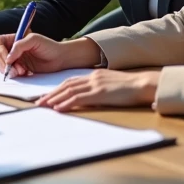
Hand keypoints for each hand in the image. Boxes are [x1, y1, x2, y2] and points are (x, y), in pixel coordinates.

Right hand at [0, 33, 92, 77]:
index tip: (8, 59)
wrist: (60, 58)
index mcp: (15, 38)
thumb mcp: (34, 40)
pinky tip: (24, 73)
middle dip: (4, 63)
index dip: (0, 51)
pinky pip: (11, 73)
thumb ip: (19, 46)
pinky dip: (15, 75)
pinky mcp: (21, 69)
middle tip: (13, 69)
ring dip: (10, 70)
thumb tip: (8, 58)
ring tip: (22, 71)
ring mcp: (16, 59)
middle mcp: (13, 49)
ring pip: (4, 66)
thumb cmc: (49, 46)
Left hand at [36, 70, 159, 111]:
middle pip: (66, 85)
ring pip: (68, 91)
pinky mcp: (100, 93)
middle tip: (39, 102)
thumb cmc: (132, 88)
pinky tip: (58, 108)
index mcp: (94, 75)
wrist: (144, 84)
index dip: (57, 89)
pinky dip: (66, 103)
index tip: (47, 96)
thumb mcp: (112, 85)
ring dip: (54, 99)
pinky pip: (78, 98)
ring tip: (43, 106)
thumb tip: (91, 99)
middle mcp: (92, 77)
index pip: (70, 81)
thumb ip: (100, 89)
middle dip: (51, 94)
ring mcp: (95, 84)